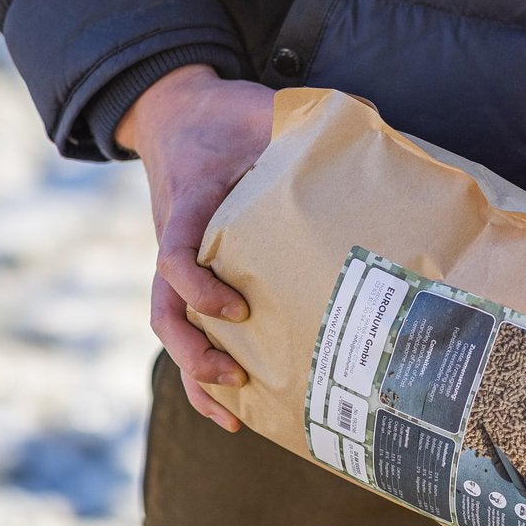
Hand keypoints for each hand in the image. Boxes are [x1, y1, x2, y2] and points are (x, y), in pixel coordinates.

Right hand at [116, 65, 275, 429]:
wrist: (180, 113)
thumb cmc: (228, 117)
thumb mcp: (259, 111)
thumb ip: (296, 125)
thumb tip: (360, 135)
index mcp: (189, 204)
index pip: (175, 252)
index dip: (197, 285)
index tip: (237, 307)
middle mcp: (176, 241)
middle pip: (164, 310)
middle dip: (194, 350)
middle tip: (235, 374)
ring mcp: (181, 265)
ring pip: (173, 329)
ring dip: (197, 375)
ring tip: (234, 414)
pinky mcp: (195, 278)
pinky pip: (190, 329)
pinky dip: (205, 372)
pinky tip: (239, 409)